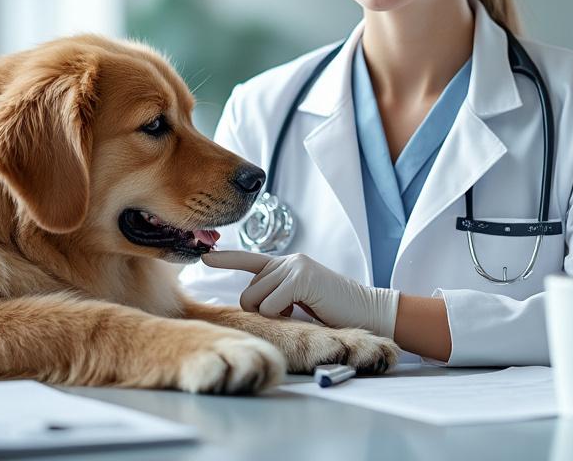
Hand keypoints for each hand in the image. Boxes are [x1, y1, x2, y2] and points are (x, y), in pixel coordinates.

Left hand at [201, 251, 399, 337]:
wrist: (368, 311)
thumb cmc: (333, 311)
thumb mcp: (300, 299)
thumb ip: (277, 294)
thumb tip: (252, 304)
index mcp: (285, 265)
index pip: (249, 260)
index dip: (226, 259)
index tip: (204, 256)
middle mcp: (287, 261)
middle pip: (247, 292)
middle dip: (260, 311)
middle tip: (288, 314)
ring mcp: (294, 267)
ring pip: (254, 299)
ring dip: (271, 315)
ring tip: (298, 310)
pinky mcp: (300, 278)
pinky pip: (269, 306)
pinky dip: (281, 316)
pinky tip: (304, 309)